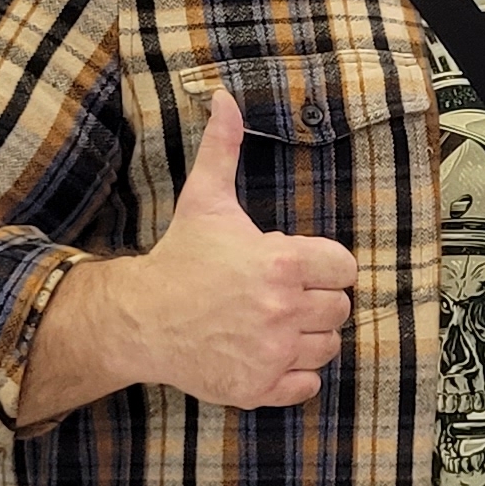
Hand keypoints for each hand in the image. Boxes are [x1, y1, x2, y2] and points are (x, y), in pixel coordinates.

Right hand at [130, 90, 355, 408]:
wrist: (139, 318)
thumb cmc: (179, 258)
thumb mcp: (204, 200)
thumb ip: (223, 149)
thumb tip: (223, 98)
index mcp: (279, 262)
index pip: (345, 269)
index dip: (324, 265)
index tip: (297, 266)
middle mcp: (282, 310)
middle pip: (339, 309)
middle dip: (315, 299)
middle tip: (281, 295)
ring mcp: (272, 353)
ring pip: (328, 347)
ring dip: (309, 336)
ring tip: (274, 324)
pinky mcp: (259, 387)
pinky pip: (308, 384)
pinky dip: (294, 373)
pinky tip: (268, 353)